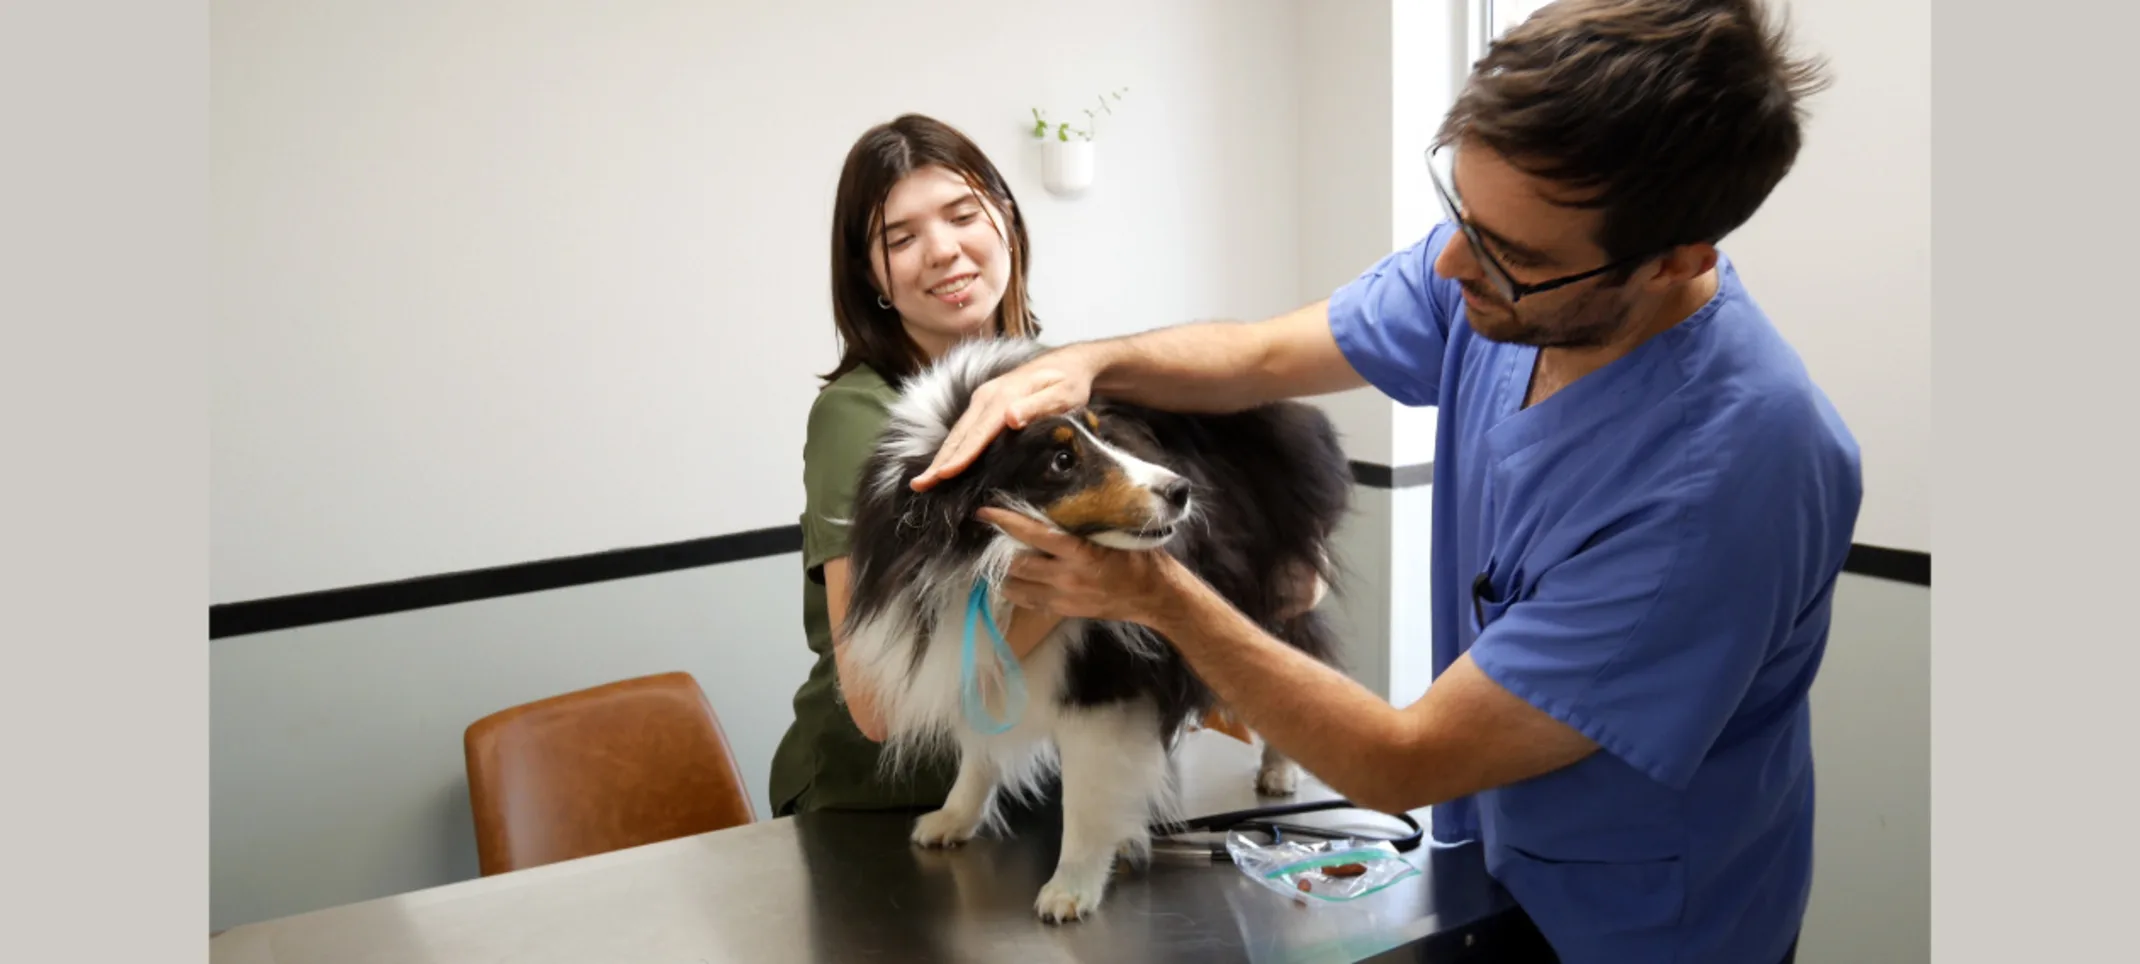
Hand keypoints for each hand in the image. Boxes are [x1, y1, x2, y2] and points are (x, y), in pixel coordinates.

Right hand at [911, 349, 1098, 490]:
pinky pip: (964, 429)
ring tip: (923, 480)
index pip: (978, 433)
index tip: (944, 475)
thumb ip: (1038, 406)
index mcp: (1003, 397)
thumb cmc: (1070, 382)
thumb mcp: (1063, 394)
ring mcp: (982, 400)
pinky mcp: (984, 404)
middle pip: (959, 435)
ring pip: (957, 433)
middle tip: (919, 485)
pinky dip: (950, 448)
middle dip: (939, 461)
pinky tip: (943, 464)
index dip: (961, 456)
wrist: (1068, 363)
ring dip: (940, 457)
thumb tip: (1011, 417)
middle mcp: (986, 397)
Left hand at [978, 508, 1185, 627]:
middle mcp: (1067, 577)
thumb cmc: (1138, 558)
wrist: (1154, 595)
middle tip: (988, 536)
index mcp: (1080, 553)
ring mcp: (1063, 597)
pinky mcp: (1063, 611)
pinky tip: (1012, 580)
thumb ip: (1082, 525)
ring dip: (1003, 573)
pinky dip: (1016, 590)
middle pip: (1017, 564)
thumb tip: (1052, 508)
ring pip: (1017, 587)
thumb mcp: (1113, 533)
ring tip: (996, 559)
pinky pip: (1028, 602)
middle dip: (998, 550)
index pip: (1033, 534)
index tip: (985, 512)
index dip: (1006, 522)